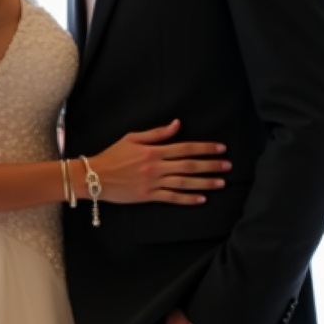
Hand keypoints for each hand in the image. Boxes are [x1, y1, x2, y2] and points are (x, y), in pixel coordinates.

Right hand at [90, 119, 229, 205]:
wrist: (95, 176)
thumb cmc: (113, 155)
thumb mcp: (132, 138)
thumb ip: (156, 133)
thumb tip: (177, 124)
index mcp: (153, 151)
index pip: (185, 148)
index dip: (204, 148)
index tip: (220, 148)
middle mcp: (156, 167)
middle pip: (189, 165)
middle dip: (210, 165)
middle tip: (228, 165)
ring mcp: (153, 183)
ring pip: (184, 183)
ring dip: (204, 182)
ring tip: (221, 183)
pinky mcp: (148, 196)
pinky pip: (172, 198)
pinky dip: (187, 199)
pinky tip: (201, 199)